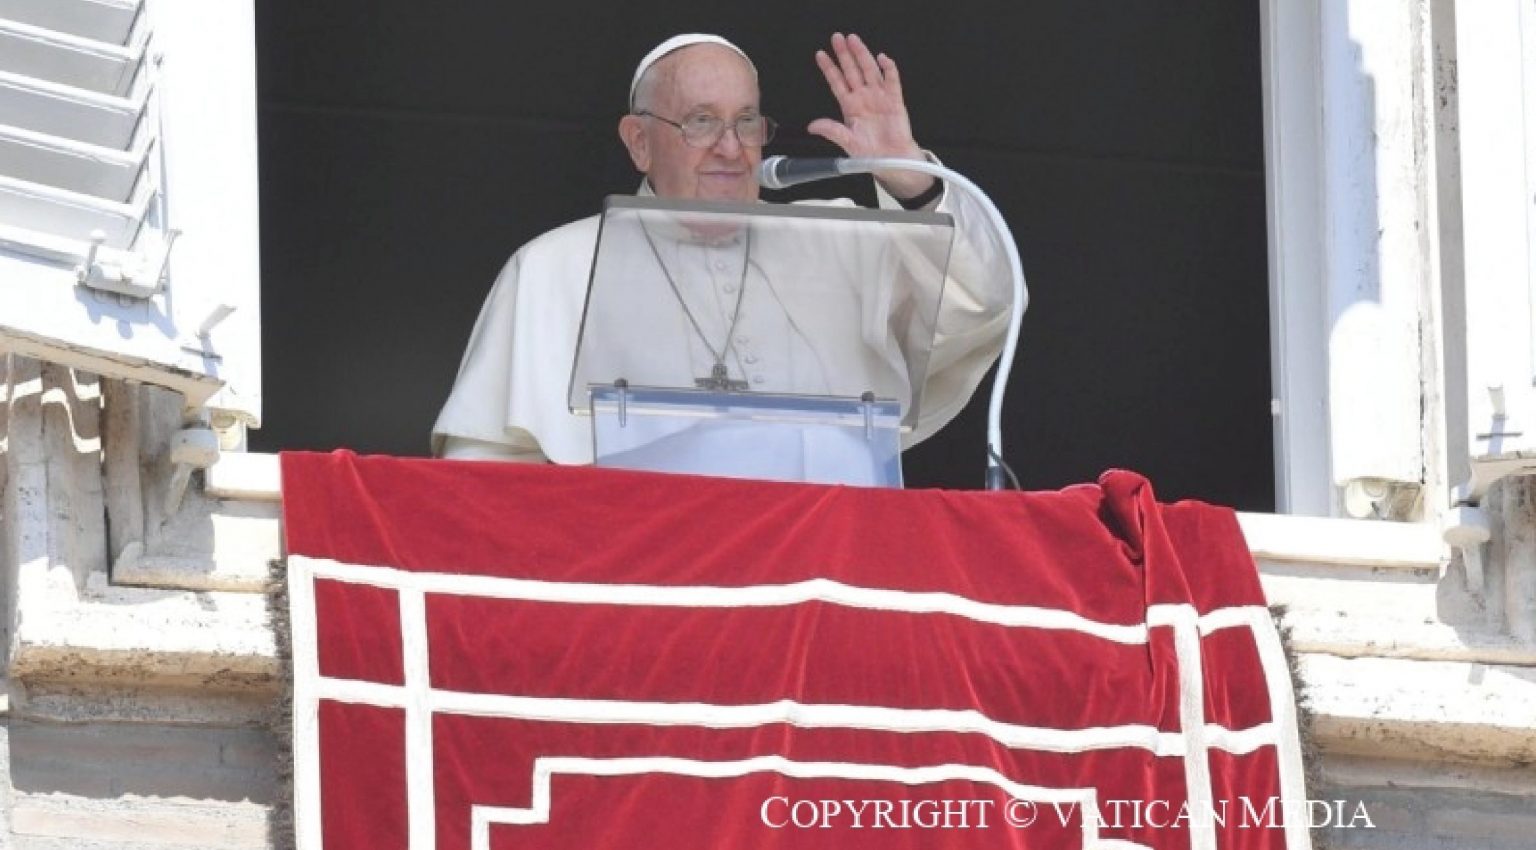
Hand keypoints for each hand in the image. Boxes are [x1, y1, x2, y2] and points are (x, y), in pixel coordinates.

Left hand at [809, 33, 934, 199]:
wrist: (891, 161)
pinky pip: (892, 80)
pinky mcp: (895, 100)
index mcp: (850, 106)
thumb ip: (831, 131)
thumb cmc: (870, 153)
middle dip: (844, 54)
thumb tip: (812, 126)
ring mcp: (879, 97)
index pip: (837, 82)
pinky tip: (882, 59)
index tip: (820, 55)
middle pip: (852, 71)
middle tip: (837, 38)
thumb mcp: (847, 141)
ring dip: (862, 55)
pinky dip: (888, 69)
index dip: (829, 68)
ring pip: (869, 70)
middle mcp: (863, 98)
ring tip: (854, 41)